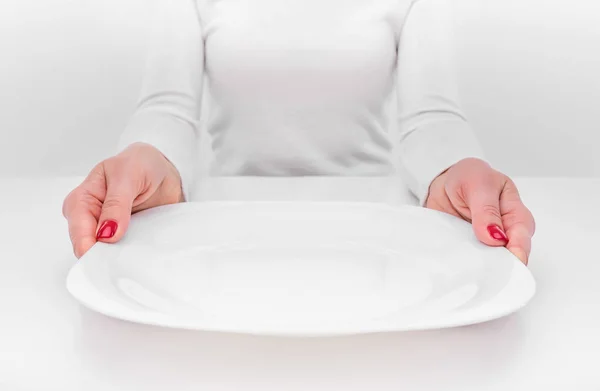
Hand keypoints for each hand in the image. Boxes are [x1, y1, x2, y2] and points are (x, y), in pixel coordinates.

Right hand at [62, 142, 183, 257]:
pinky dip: (131, 256)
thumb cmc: (139, 164)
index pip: (79, 230)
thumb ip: (116, 204)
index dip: (90, 246)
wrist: (161, 169)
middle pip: (89, 247)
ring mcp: (107, 231)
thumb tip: (106, 233)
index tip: (107, 255)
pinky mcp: (124, 238)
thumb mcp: (127, 175)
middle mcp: (89, 218)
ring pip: (106, 255)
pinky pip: (124, 254)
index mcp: (81, 200)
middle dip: (104, 256)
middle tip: (121, 263)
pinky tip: (139, 256)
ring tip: (133, 259)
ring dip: (119, 258)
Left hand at [425, 158, 534, 263]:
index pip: (522, 234)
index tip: (512, 258)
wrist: (443, 184)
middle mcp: (504, 232)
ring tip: (473, 274)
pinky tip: (459, 271)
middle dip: (503, 265)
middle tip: (491, 273)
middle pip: (510, 255)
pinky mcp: (468, 251)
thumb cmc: (468, 178)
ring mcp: (485, 244)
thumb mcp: (479, 184)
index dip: (518, 248)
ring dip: (482, 268)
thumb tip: (496, 237)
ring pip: (490, 263)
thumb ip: (487, 209)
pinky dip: (464, 268)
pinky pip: (469, 263)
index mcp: (514, 212)